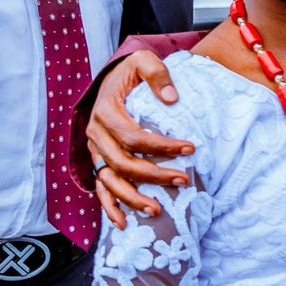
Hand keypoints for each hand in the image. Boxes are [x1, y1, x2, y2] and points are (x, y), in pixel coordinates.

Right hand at [86, 52, 194, 225]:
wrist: (112, 78)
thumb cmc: (131, 72)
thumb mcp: (143, 62)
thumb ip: (157, 75)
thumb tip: (172, 99)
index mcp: (106, 111)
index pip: (134, 137)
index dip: (162, 147)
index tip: (190, 149)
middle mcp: (96, 134)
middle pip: (123, 163)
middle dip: (154, 176)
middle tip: (183, 181)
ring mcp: (95, 151)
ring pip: (110, 181)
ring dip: (133, 198)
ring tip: (157, 211)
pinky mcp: (98, 161)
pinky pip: (100, 188)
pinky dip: (110, 207)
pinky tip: (124, 223)